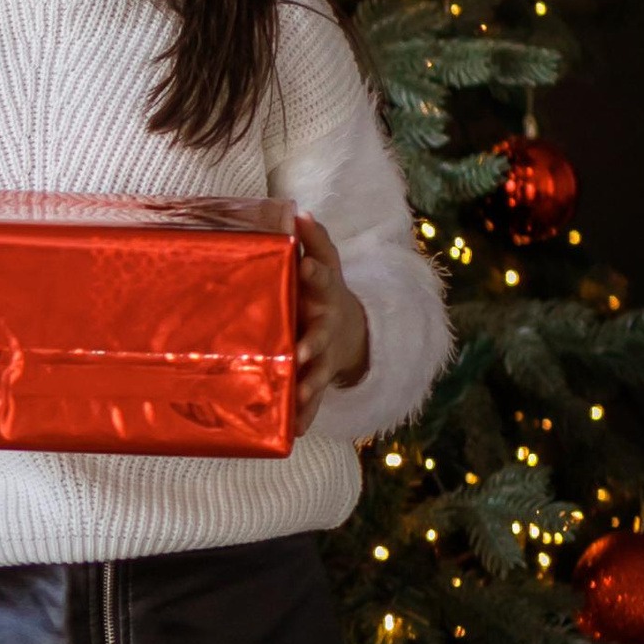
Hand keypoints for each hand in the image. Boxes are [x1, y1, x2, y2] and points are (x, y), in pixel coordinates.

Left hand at [295, 211, 370, 420]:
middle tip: (303, 349)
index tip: (305, 266)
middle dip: (313, 341)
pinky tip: (296, 432)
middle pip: (320, 332)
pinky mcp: (319, 378)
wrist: (348, 327)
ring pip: (318, 371)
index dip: (314, 272)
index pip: (321, 278)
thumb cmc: (321, 290)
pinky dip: (306, 415)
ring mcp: (325, 354)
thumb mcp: (324, 263)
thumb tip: (298, 212)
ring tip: (300, 395)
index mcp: (323, 293)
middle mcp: (326, 325)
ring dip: (310, 383)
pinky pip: (313, 399)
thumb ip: (313, 241)